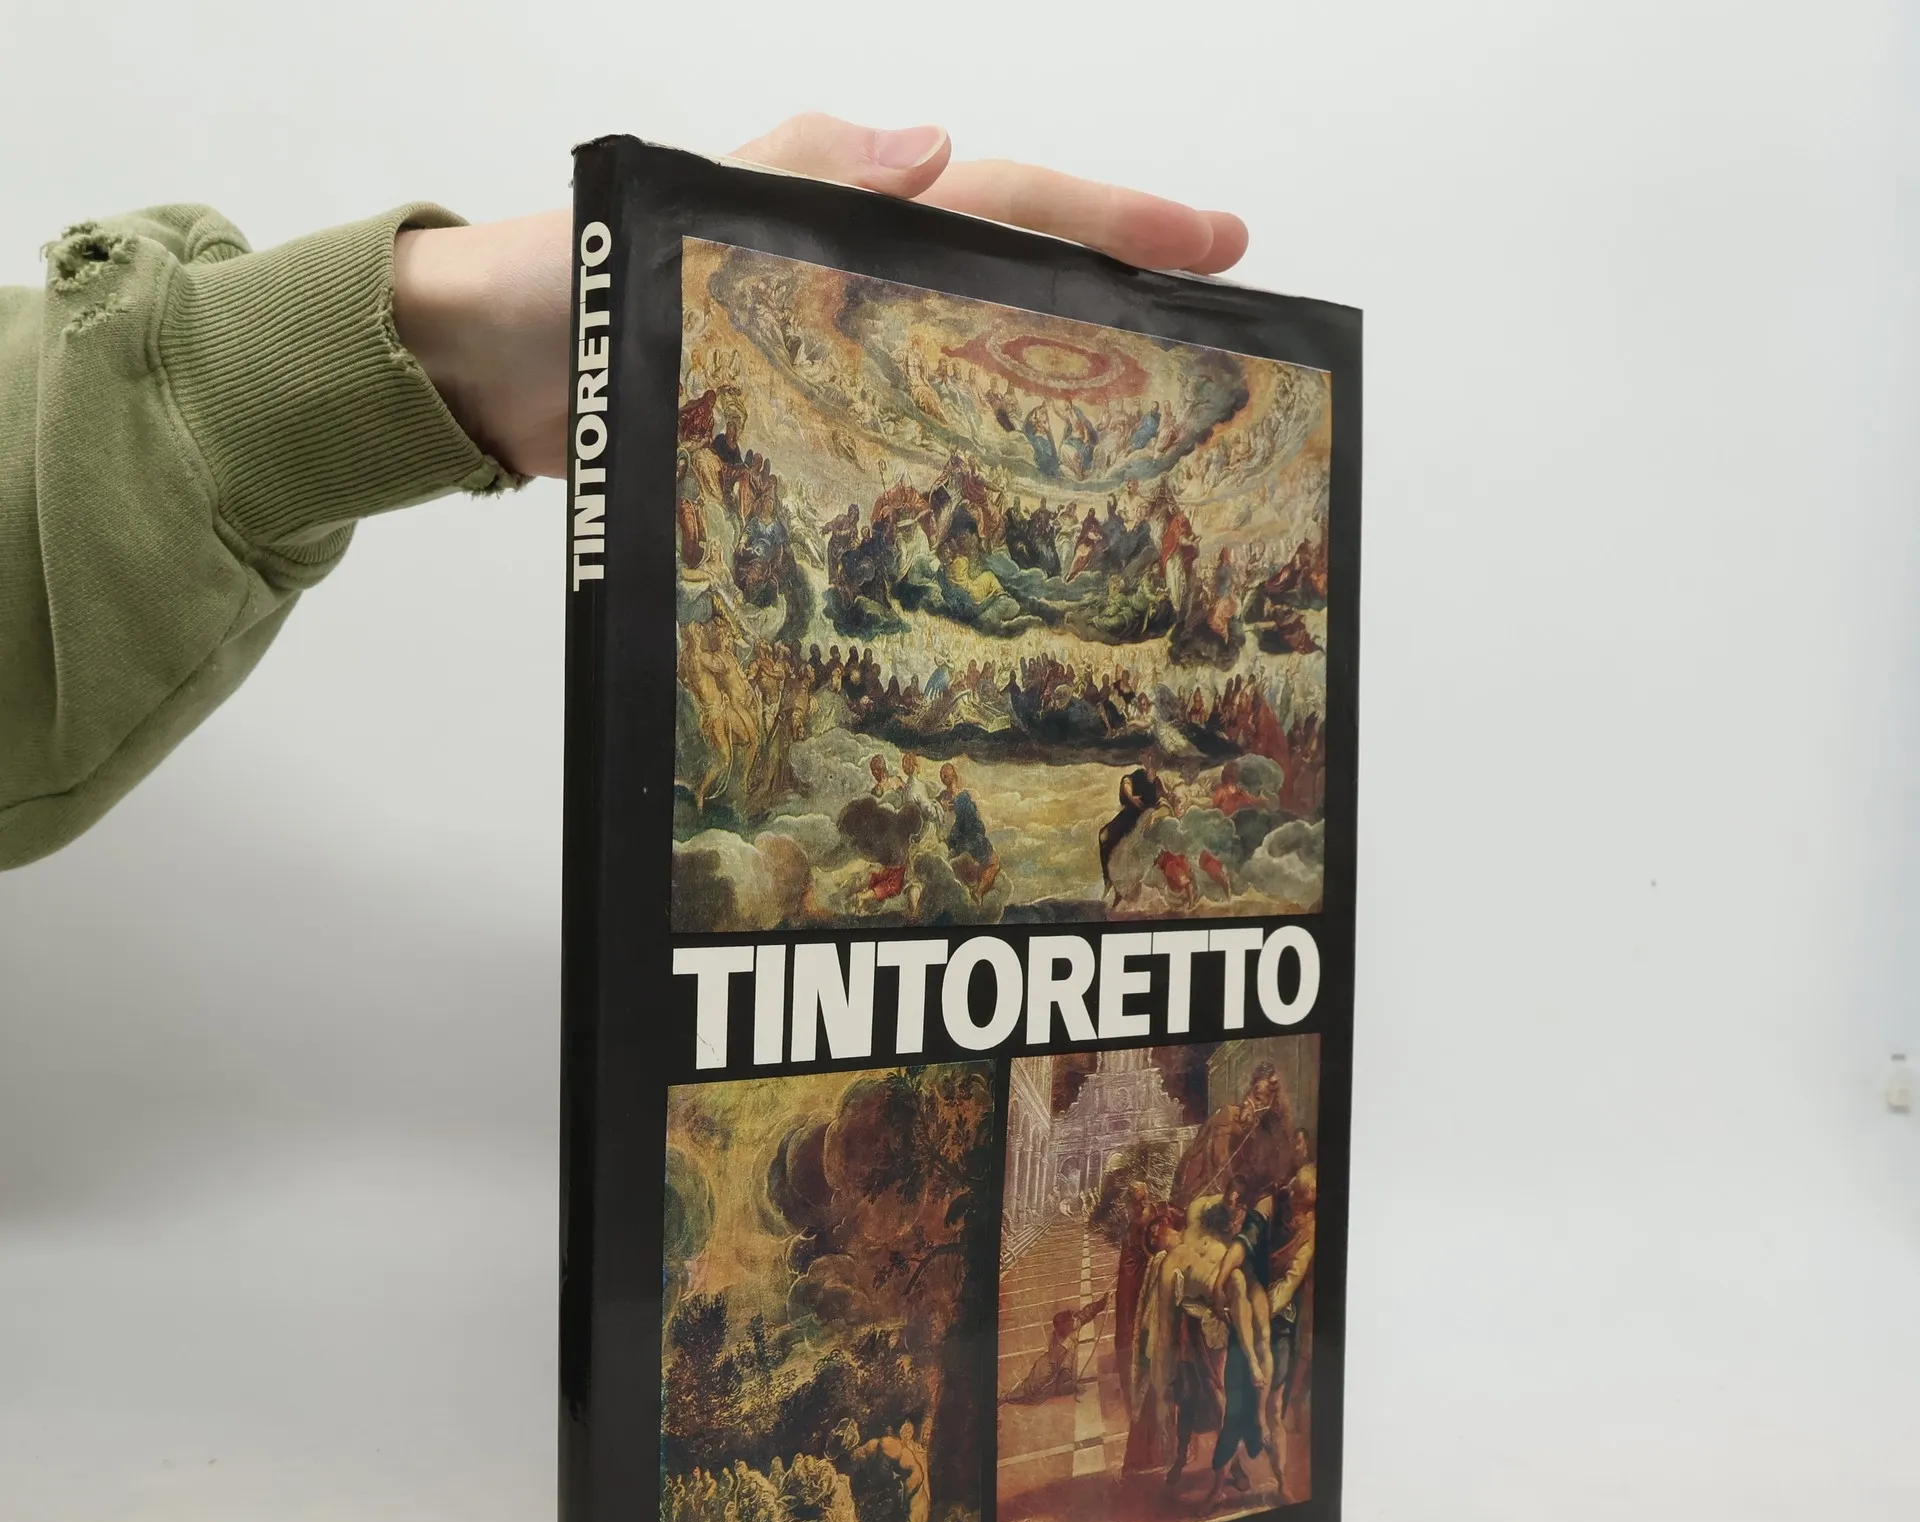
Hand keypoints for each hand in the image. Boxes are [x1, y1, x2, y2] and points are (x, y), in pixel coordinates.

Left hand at [393, 114, 1248, 478]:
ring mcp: (846, 361)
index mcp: (851, 218)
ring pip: (984, 360)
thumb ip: (802, 172)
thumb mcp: (680, 210)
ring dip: (1072, 382)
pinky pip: (920, 435)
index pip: (1012, 204)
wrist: (490, 376)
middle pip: (1022, 278)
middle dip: (1127, 295)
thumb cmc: (572, 287)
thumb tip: (935, 147)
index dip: (1117, 220)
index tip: (1218, 241)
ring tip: (1163, 423)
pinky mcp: (816, 431)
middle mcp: (864, 285)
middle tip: (1229, 337)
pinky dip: (984, 456)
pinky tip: (1029, 501)